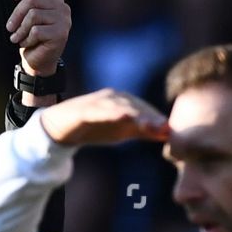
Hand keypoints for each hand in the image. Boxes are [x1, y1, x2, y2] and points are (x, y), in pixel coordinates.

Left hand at [7, 0, 71, 76]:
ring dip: (20, 29)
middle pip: (32, 0)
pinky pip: (36, 31)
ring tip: (18, 37)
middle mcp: (62, 6)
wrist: (39, 62)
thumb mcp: (29, 12)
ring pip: (33, 16)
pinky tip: (27, 43)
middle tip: (9, 27)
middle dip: (16, 14)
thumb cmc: (32, 36)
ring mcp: (63, 20)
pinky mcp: (61, 34)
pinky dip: (27, 39)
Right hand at [40, 88, 170, 147]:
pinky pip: (99, 110)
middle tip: (165, 128)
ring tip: (147, 124)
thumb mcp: (123, 132)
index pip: (145, 108)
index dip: (157, 119)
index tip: (171, 131)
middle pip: (135, 105)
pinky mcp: (83, 109)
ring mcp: (98, 101)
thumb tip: (169, 133)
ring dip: (135, 114)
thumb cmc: (95, 127)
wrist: (60, 128)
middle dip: (150, 116)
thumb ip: (144, 131)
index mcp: (124, 101)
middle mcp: (113, 97)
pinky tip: (123, 117)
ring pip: (119, 106)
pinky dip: (111, 112)